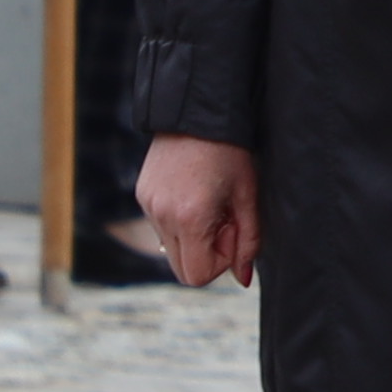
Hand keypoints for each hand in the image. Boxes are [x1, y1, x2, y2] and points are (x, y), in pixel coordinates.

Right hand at [139, 133, 257, 287]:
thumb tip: (243, 279)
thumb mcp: (247, 196)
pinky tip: (194, 193)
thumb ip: (249, 242)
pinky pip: (161, 226)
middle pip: (182, 268)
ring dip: (193, 237)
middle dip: (206, 253)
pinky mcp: (142, 195)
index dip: (221, 262)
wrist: (197, 112)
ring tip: (209, 203)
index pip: (198, 276)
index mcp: (190, 219)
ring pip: (171, 248)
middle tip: (222, 219)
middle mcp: (162, 216)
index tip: (232, 230)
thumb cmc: (231, 152)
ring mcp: (148, 206)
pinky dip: (179, 222)